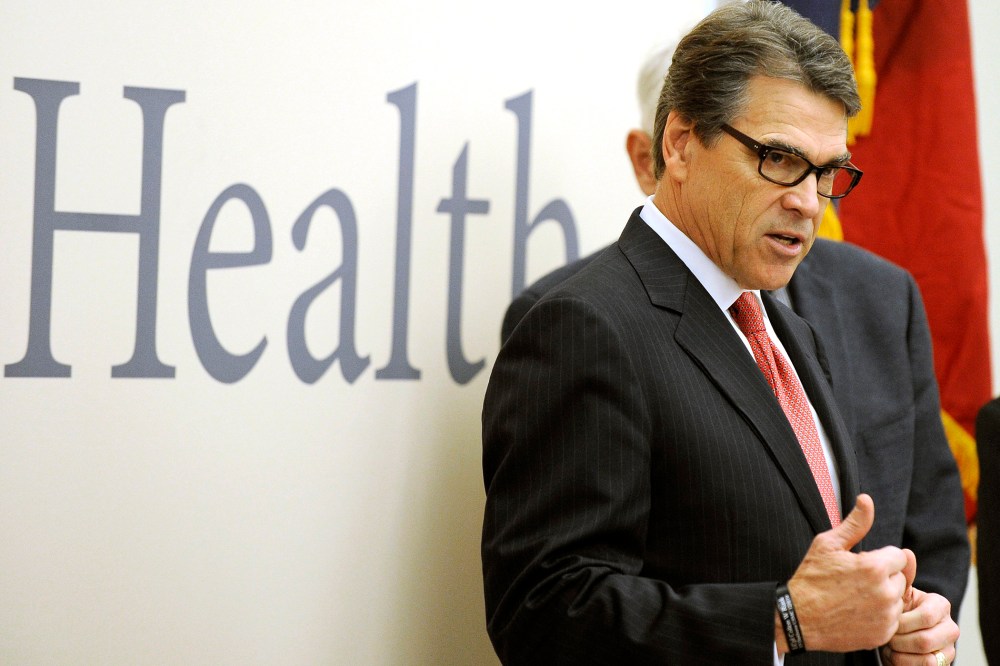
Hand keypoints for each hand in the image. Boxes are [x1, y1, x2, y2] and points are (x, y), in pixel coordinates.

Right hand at [779, 494, 908, 652]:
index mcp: (874, 567)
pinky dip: (880, 615)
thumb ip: (854, 523)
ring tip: (856, 597)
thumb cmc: (811, 579)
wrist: (798, 618)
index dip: (879, 558)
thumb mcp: (828, 545)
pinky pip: (893, 619)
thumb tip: (866, 500)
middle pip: (900, 577)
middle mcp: (885, 592)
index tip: (860, 564)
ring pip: (898, 598)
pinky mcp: (883, 634)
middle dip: (883, 576)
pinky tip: (858, 611)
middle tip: (855, 582)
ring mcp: (886, 616)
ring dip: (883, 596)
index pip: (898, 556)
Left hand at [880, 556, 958, 664]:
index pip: (927, 615)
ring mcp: (948, 646)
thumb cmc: (892, 609)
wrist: (890, 633)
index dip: (903, 620)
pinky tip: (893, 654)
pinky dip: (903, 662)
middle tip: (885, 633)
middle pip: (925, 639)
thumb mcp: (895, 592)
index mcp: (939, 604)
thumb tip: (907, 552)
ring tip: (888, 643)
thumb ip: (902, 575)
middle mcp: (949, 625)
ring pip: (926, 655)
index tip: (887, 618)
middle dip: (899, 638)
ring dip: (900, 651)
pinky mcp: (942, 663)